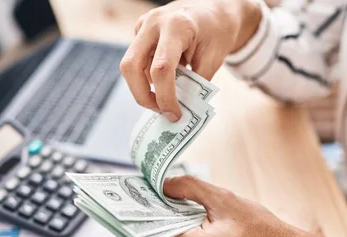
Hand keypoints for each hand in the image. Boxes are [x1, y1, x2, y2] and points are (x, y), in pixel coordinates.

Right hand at [120, 0, 261, 120]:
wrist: (214, 9)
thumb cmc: (217, 33)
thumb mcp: (213, 59)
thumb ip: (195, 84)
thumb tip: (180, 110)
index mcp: (177, 26)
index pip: (162, 68)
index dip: (165, 97)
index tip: (174, 115)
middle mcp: (154, 23)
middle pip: (132, 66)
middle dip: (142, 95)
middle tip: (161, 111)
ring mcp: (143, 25)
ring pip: (129, 66)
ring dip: (143, 88)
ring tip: (165, 97)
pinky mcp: (140, 31)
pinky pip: (136, 61)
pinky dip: (147, 77)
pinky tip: (165, 78)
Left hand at [151, 176, 346, 236]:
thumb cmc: (264, 232)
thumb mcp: (225, 200)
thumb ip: (190, 189)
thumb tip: (164, 184)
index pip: (151, 235)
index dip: (136, 216)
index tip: (124, 198)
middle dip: (144, 217)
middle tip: (136, 193)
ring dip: (157, 224)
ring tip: (152, 197)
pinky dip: (171, 230)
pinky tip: (172, 211)